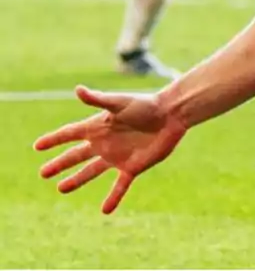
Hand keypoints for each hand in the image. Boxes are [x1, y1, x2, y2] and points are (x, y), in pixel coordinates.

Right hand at [34, 86, 187, 213]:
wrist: (171, 115)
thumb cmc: (145, 105)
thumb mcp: (119, 102)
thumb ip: (98, 99)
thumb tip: (77, 90)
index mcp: (98, 127)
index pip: (70, 134)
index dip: (54, 140)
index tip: (37, 146)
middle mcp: (104, 143)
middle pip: (76, 155)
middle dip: (60, 164)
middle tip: (43, 173)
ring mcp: (117, 156)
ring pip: (91, 171)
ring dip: (77, 180)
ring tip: (61, 189)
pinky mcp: (132, 167)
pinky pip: (120, 186)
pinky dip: (113, 198)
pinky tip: (105, 211)